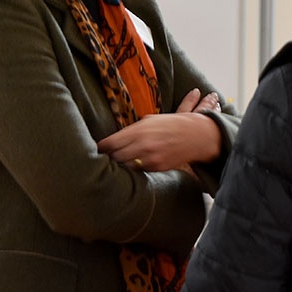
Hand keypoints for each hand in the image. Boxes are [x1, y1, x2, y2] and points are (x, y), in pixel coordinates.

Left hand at [97, 88, 222, 171]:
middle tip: (107, 158)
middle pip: (115, 157)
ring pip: (126, 167)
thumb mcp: (149, 120)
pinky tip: (136, 165)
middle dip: (110, 158)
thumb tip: (114, 140)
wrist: (195, 135)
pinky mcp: (157, 168)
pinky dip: (136, 169)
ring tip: (120, 162)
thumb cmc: (170, 124)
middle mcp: (142, 145)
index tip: (97, 150)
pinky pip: (139, 171)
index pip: (110, 143)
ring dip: (122, 165)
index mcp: (138, 130)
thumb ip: (131, 130)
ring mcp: (150, 158)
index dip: (100, 148)